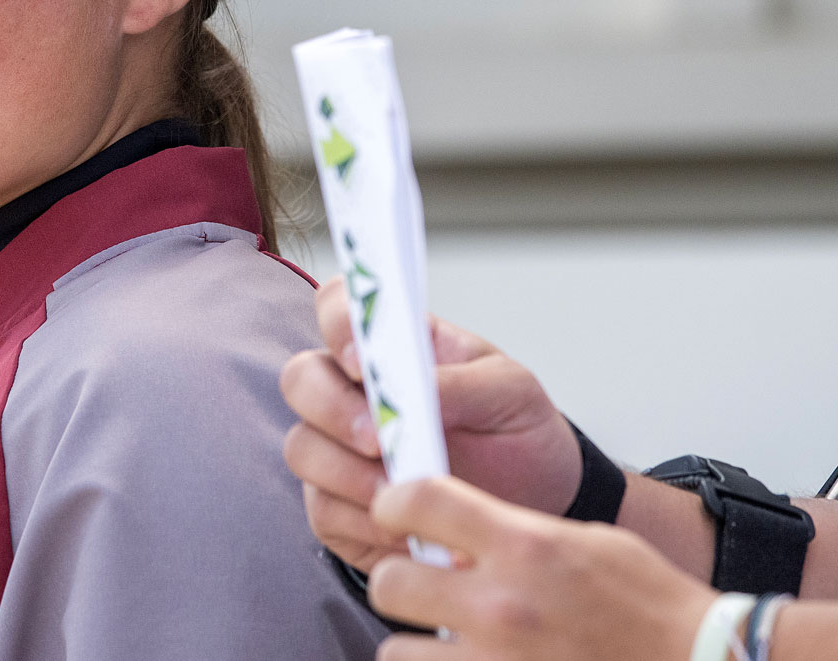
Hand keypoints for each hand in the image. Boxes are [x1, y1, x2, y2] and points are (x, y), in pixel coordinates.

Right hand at [279, 282, 581, 570]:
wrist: (536, 501)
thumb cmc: (515, 430)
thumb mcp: (510, 391)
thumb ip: (462, 384)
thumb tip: (416, 393)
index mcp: (388, 345)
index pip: (336, 307)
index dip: (335, 324)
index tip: (362, 362)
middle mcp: (349, 391)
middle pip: (300, 380)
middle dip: (331, 409)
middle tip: (378, 440)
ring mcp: (338, 449)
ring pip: (302, 448)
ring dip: (345, 472)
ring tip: (400, 493)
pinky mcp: (339, 506)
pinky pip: (324, 512)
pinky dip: (363, 522)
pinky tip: (405, 531)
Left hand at [367, 476, 714, 659]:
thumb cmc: (653, 609)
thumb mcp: (585, 544)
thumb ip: (514, 536)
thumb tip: (454, 539)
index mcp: (526, 548)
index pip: (418, 501)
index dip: (393, 502)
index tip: (395, 513)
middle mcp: (502, 606)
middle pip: (388, 582)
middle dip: (401, 583)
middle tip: (422, 588)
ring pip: (395, 651)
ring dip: (415, 645)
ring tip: (444, 642)